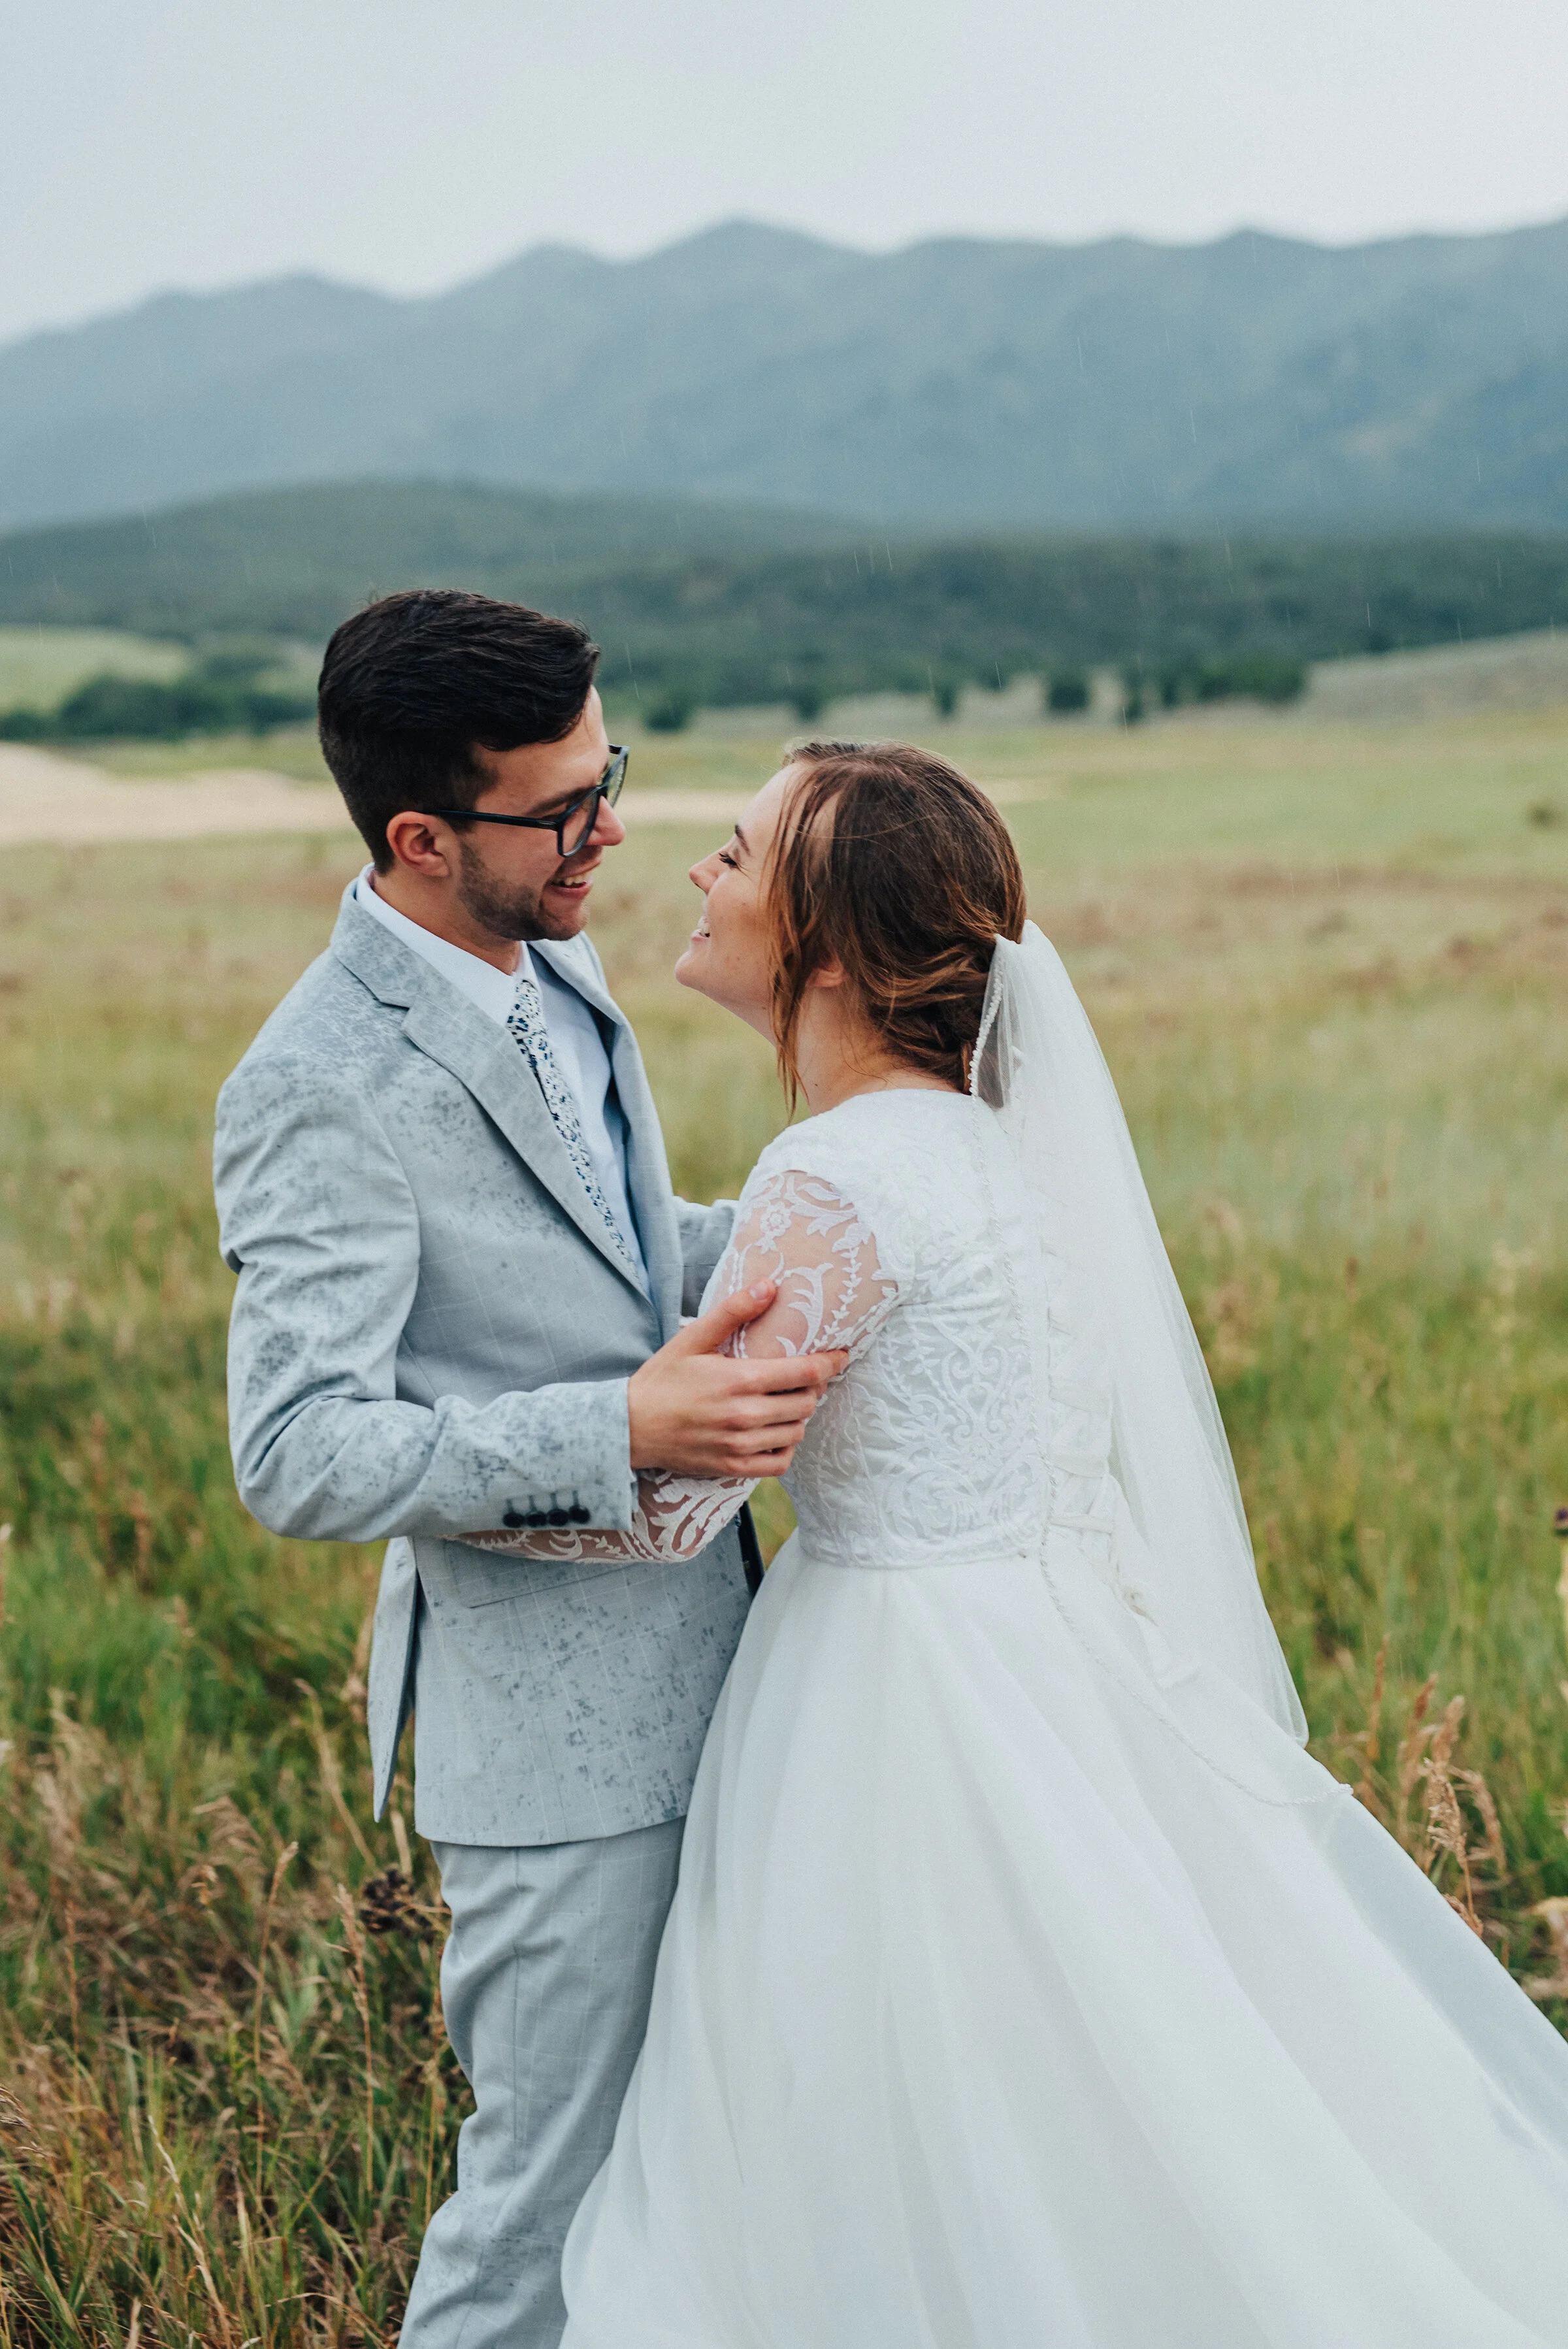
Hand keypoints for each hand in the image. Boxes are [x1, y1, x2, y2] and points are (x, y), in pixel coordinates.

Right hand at [627, 1282, 847, 1476]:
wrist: (629, 1426)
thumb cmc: (661, 1379)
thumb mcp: (693, 1337)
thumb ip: (733, 1311)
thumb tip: (770, 1286)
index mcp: (739, 1380)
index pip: (805, 1372)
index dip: (829, 1363)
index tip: (839, 1356)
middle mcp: (745, 1416)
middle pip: (806, 1402)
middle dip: (812, 1387)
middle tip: (804, 1377)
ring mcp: (740, 1445)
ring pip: (796, 1432)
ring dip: (799, 1415)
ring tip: (788, 1401)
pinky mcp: (732, 1468)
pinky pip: (779, 1462)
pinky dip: (785, 1447)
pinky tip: (775, 1432)